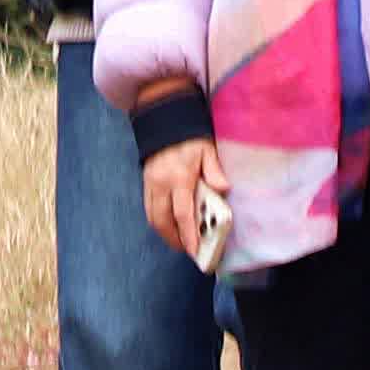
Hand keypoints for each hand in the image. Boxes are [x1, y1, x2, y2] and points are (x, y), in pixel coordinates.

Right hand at [139, 137, 221, 263]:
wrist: (162, 117)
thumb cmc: (189, 136)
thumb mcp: (207, 149)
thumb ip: (214, 170)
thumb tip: (224, 189)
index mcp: (179, 178)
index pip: (183, 214)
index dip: (189, 236)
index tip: (195, 252)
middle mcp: (161, 185)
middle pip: (163, 222)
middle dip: (176, 240)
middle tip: (190, 250)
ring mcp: (150, 185)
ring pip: (153, 218)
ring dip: (166, 234)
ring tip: (181, 241)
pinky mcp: (145, 183)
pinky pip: (149, 209)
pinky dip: (159, 222)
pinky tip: (170, 225)